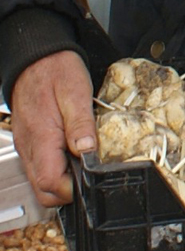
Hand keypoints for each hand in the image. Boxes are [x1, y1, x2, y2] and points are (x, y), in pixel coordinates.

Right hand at [11, 50, 95, 206]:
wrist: (36, 58)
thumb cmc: (56, 71)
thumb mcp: (76, 93)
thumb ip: (81, 124)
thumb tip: (87, 152)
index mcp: (40, 138)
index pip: (49, 183)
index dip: (72, 190)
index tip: (91, 181)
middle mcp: (29, 147)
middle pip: (43, 190)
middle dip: (68, 192)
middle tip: (90, 175)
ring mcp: (27, 147)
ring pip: (40, 181)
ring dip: (63, 181)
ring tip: (84, 164)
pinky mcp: (30, 144)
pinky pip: (40, 167)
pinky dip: (56, 170)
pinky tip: (73, 156)